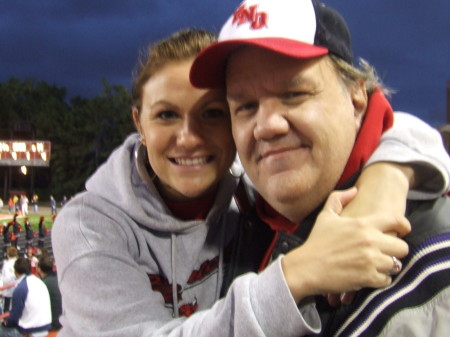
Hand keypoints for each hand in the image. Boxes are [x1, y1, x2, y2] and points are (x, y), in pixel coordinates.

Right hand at [281, 187, 409, 302]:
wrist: (306, 267)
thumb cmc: (316, 241)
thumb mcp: (325, 216)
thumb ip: (339, 198)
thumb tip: (355, 190)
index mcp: (363, 224)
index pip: (397, 221)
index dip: (404, 226)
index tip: (402, 231)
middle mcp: (370, 241)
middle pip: (402, 247)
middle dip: (395, 250)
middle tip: (385, 252)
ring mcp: (371, 260)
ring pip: (396, 264)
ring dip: (387, 266)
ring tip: (376, 265)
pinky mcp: (368, 278)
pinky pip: (386, 280)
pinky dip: (380, 279)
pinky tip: (369, 275)